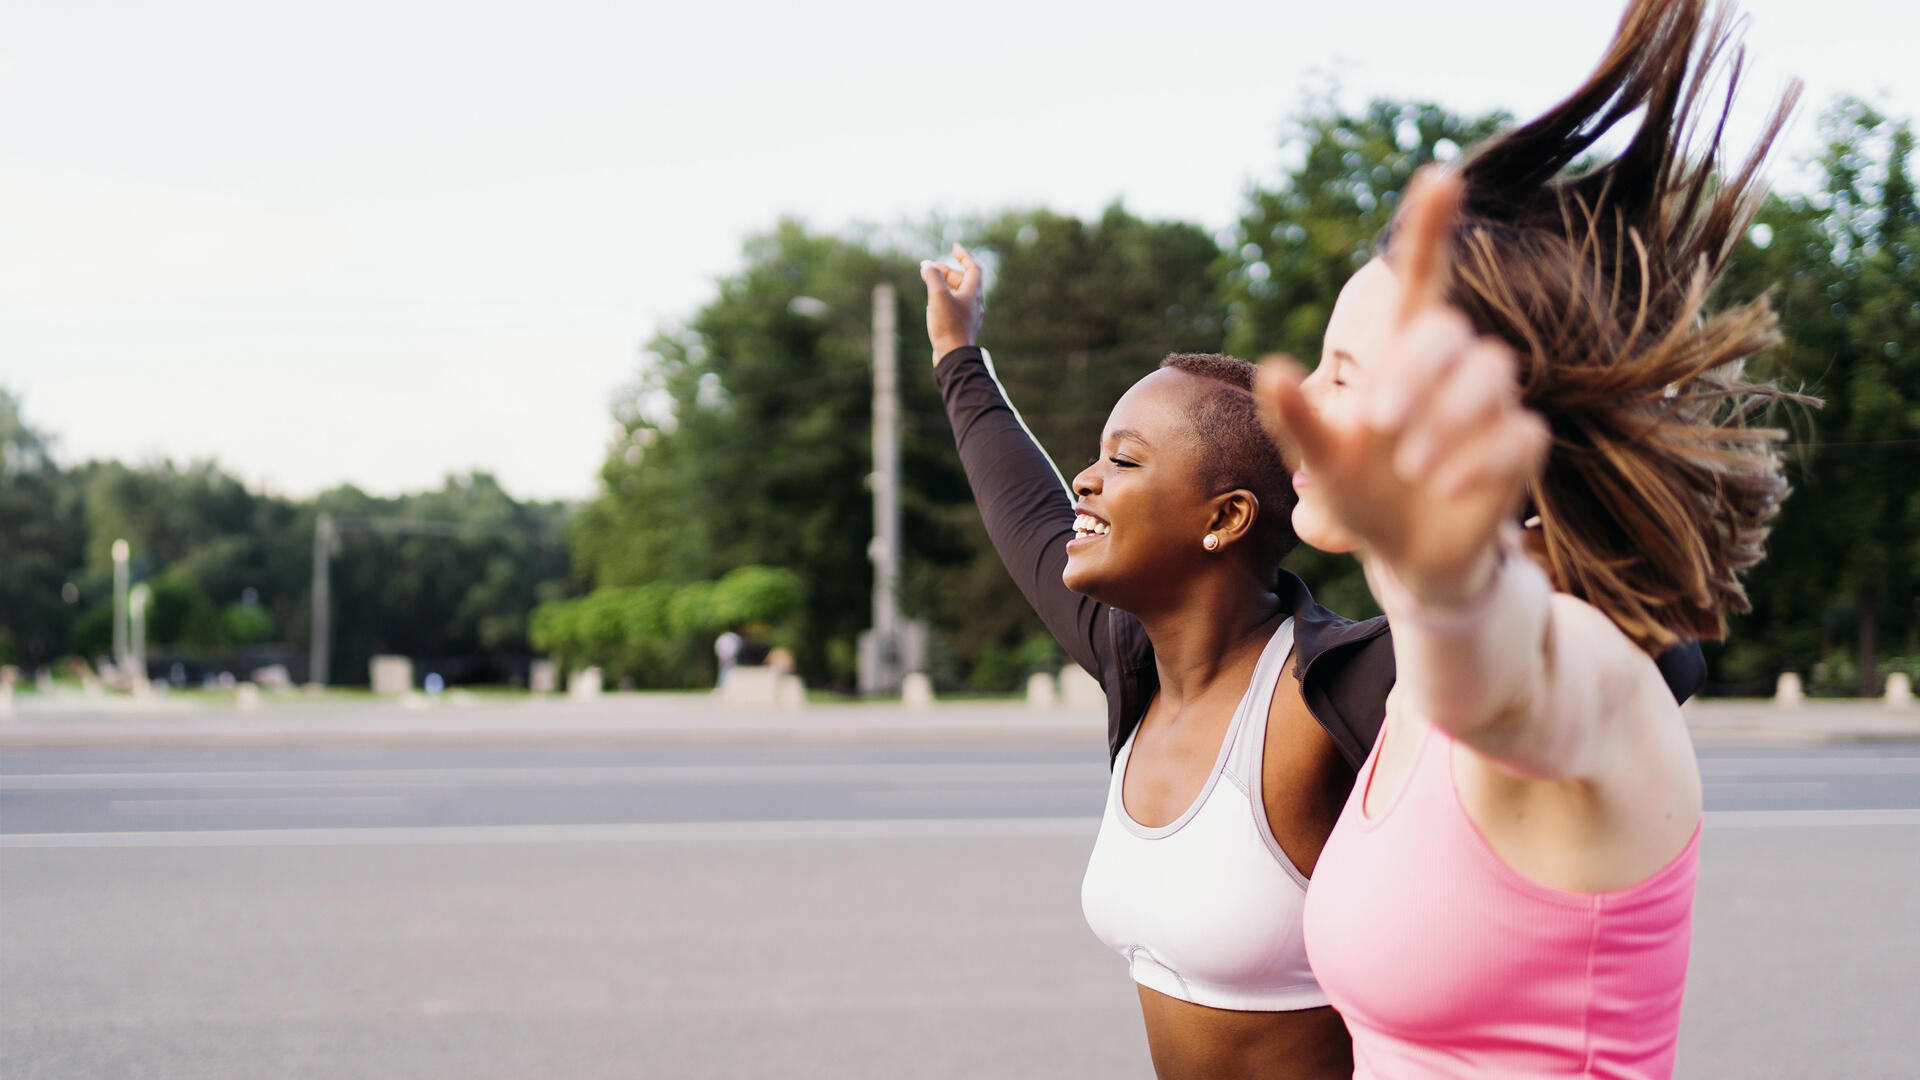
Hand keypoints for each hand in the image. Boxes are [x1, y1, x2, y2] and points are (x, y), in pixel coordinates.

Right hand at [921, 243, 984, 361]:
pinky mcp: (962, 328)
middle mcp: (975, 304)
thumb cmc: (948, 325)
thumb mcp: (938, 296)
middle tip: (930, 268)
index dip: (964, 256)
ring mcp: (969, 317)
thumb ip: (933, 277)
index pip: (973, 268)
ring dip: (946, 285)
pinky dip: (945, 299)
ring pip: (959, 294)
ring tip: (930, 283)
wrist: (954, 357)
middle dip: (948, 271)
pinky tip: (934, 304)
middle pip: (964, 281)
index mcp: (973, 293)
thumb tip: (927, 265)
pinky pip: (955, 307)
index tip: (954, 247)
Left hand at [1257, 170, 1549, 605]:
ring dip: (1449, 418)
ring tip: (1410, 464)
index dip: (1430, 229)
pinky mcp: (1521, 447)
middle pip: (1450, 332)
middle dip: (1417, 372)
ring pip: (1493, 376)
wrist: (1407, 556)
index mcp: (1402, 355)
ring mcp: (1493, 405)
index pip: (1422, 278)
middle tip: (1379, 424)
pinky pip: (1521, 434)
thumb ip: (1297, 416)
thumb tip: (1270, 367)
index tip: (1439, 176)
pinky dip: (1479, 459)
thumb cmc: (1360, 493)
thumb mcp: (1319, 459)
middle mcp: (1453, 368)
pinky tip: (1442, 487)